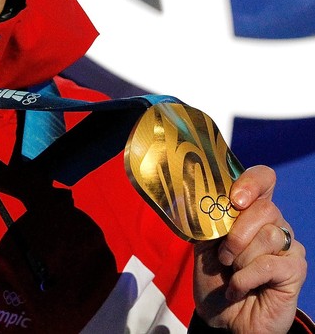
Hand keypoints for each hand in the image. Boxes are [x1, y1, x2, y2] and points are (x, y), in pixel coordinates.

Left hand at [193, 165, 306, 332]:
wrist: (223, 319)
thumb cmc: (215, 280)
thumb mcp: (204, 245)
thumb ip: (209, 219)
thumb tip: (205, 199)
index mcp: (250, 212)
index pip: (263, 179)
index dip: (252, 182)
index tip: (234, 200)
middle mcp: (273, 224)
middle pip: (265, 207)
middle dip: (235, 234)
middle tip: (223, 256)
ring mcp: (287, 246)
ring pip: (267, 235)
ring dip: (239, 258)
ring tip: (232, 273)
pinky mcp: (295, 270)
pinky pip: (269, 264)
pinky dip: (245, 278)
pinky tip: (239, 288)